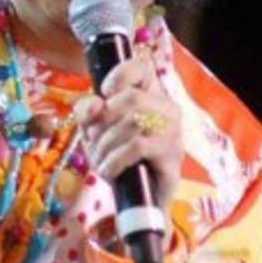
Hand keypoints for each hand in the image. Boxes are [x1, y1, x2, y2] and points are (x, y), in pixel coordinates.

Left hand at [73, 51, 182, 208]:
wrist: (137, 196)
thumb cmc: (117, 155)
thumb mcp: (94, 129)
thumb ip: (88, 110)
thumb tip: (94, 104)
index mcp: (149, 94)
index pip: (142, 66)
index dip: (120, 75)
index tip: (105, 93)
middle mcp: (166, 108)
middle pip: (131, 98)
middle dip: (102, 122)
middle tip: (93, 141)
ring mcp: (173, 131)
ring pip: (132, 123)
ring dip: (105, 145)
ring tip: (100, 160)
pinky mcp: (172, 155)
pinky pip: (137, 147)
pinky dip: (114, 160)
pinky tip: (109, 170)